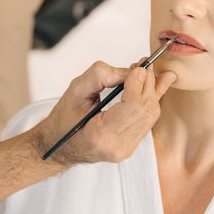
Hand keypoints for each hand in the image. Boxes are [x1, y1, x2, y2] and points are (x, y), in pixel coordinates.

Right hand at [34, 61, 176, 165]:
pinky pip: (148, 121)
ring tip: (148, 71)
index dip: (137, 84)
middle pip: (146, 110)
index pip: (132, 107)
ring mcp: (126, 149)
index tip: (136, 67)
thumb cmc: (63, 120)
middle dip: (148, 83)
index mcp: (100, 135)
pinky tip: (155, 85)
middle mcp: (117, 146)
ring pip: (151, 115)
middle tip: (143, 64)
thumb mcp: (74, 91)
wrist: (59, 147)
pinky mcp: (131, 147)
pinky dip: (150, 100)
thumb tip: (128, 71)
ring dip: (152, 90)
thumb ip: (99, 76)